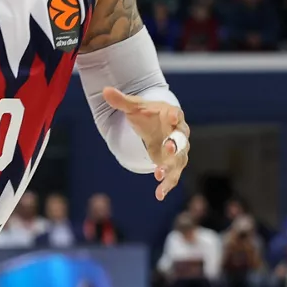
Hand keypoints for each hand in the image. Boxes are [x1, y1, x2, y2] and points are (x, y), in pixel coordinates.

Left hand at [102, 86, 189, 200]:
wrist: (157, 125)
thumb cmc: (147, 114)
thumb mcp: (134, 107)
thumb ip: (121, 101)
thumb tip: (105, 91)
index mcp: (172, 115)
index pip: (176, 114)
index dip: (175, 116)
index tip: (174, 117)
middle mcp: (179, 133)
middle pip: (181, 140)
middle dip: (175, 145)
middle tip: (167, 149)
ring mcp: (179, 150)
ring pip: (178, 160)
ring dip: (170, 168)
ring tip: (158, 176)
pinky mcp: (174, 164)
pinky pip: (173, 175)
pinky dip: (167, 185)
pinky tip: (159, 195)